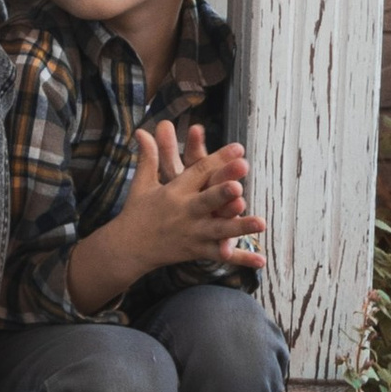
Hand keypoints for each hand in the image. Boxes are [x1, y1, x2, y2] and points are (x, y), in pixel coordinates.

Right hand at [68, 131, 260, 308]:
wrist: (128, 248)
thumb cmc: (137, 211)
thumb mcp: (142, 183)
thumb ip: (149, 157)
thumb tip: (142, 130)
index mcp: (174, 192)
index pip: (198, 172)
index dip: (218, 160)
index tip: (238, 148)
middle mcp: (184, 212)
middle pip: (207, 201)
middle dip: (223, 193)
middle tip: (239, 185)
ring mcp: (192, 234)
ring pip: (219, 230)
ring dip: (240, 227)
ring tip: (262, 222)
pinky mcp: (196, 251)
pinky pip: (221, 256)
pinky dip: (241, 259)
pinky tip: (262, 261)